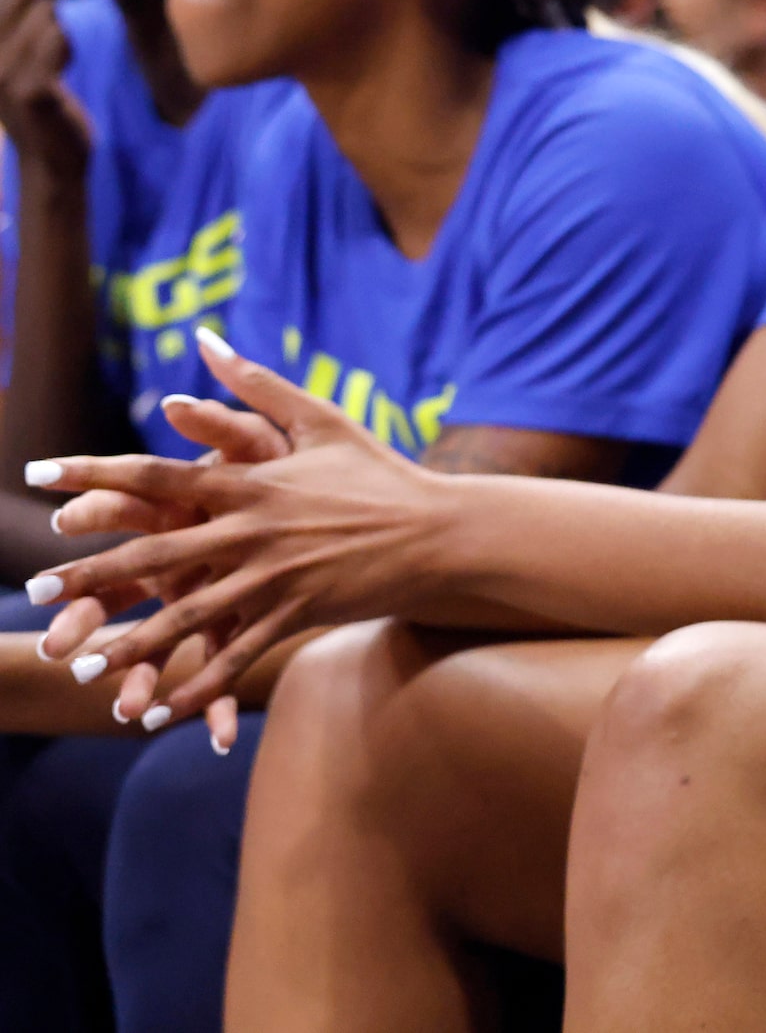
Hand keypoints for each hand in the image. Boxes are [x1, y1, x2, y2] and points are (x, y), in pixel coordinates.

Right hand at [0, 0, 91, 182]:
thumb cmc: (47, 105)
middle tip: (60, 21)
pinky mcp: (29, 89)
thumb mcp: (30, 55)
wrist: (54, 164)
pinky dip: (65, 43)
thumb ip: (28, 14)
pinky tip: (65, 56)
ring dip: (62, 26)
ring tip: (60, 53)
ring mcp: (2, 71)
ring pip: (45, 14)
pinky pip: (56, 41)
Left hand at [22, 328, 449, 730]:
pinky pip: (237, 656)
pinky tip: (161, 710)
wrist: (441, 532)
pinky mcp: (296, 615)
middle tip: (34, 589)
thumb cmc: (380, 472)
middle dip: (89, 574)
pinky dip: (197, 687)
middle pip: (154, 552)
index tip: (37, 475)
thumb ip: (256, 384)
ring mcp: (275, 578)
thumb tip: (205, 340)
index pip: (156, 474)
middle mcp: (254, 531)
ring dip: (131, 643)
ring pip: (188, 615)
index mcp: (253, 482)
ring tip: (83, 664)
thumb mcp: (322, 419)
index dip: (92, 472)